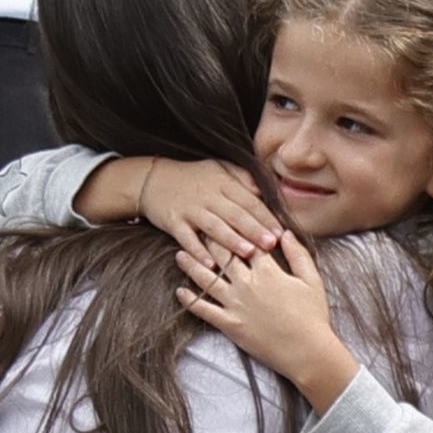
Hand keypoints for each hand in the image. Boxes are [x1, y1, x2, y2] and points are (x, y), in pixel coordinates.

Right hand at [76, 157, 282, 265]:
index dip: (264, 216)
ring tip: (248, 252)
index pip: (248, 200)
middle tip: (270, 244)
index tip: (279, 232)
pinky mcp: (173, 221)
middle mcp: (208, 196)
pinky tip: (209, 263)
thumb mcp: (220, 169)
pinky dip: (197, 251)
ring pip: (214, 226)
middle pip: (234, 214)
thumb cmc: (194, 177)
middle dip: (253, 230)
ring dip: (231, 240)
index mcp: (223, 183)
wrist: (153, 179)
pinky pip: (186, 238)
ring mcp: (190, 209)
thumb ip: (244, 178)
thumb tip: (268, 189)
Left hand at [175, 232, 358, 412]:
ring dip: (192, 265)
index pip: (246, 242)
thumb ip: (297, 254)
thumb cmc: (313, 316)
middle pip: (222, 257)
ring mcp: (235, 304)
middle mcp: (247, 284)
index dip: (234, 229)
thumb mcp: (311, 280)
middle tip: (196, 228)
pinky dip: (190, 300)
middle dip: (208, 240)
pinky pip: (204, 310)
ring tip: (179, 254)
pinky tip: (180, 291)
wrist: (306, 351)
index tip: (222, 218)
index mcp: (267, 271)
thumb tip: (285, 232)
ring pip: (207, 280)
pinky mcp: (229, 324)